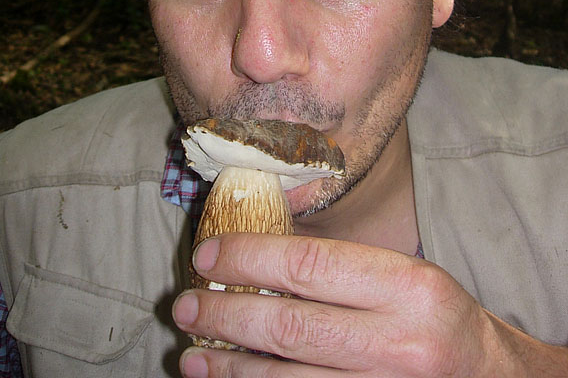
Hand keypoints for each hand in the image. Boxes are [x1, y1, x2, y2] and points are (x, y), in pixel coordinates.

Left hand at [172, 233, 566, 376]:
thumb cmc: (435, 316)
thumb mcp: (404, 274)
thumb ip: (342, 266)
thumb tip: (258, 253)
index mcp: (406, 286)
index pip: (310, 264)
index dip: (249, 259)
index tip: (207, 256)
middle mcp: (398, 341)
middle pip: (292, 326)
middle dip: (226, 316)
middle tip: (184, 306)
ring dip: (232, 367)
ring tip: (192, 353)